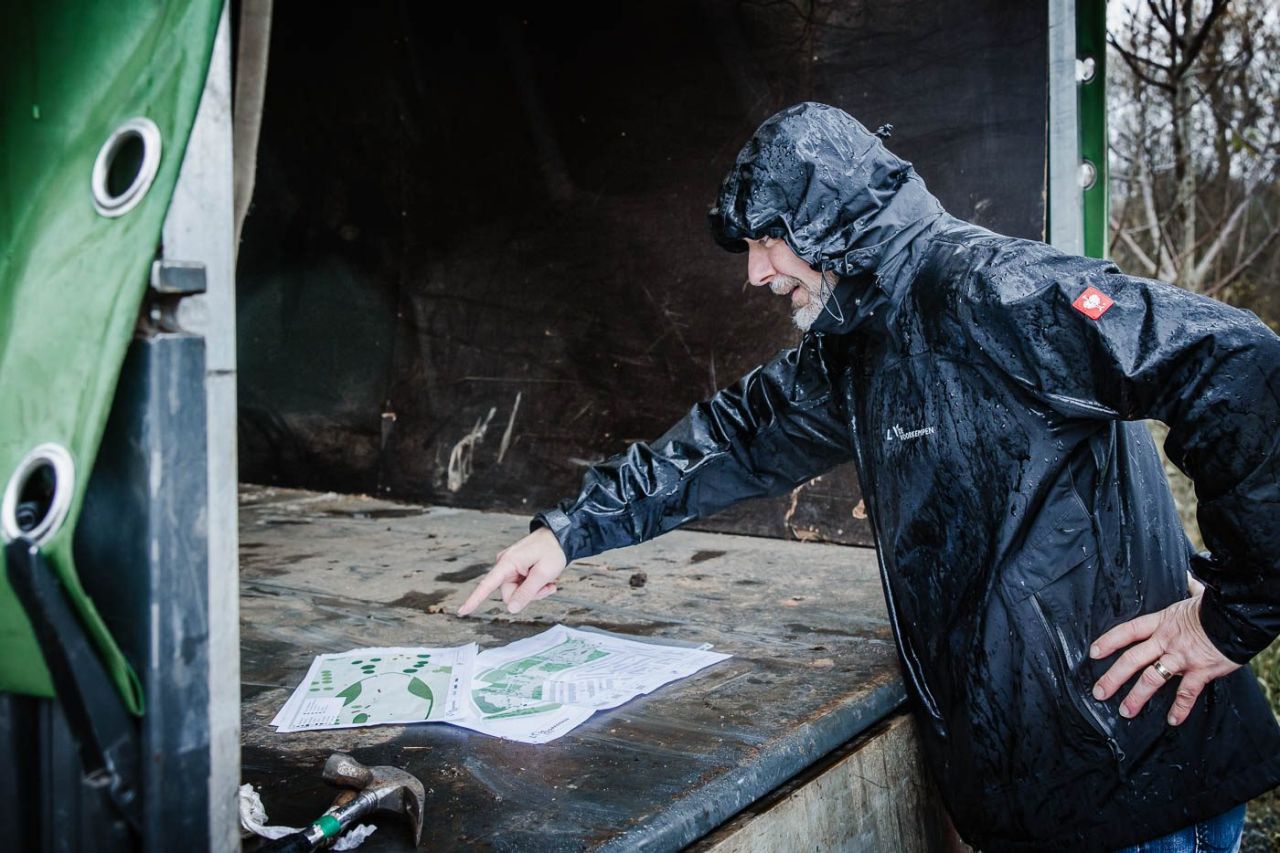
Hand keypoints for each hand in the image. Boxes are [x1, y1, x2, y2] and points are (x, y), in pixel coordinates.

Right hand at [457, 527, 566, 615]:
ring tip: (548, 580)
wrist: (560, 536)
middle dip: (529, 595)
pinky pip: (522, 586)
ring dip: (534, 591)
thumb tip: (511, 609)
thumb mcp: (543, 573)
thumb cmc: (552, 550)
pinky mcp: (517, 569)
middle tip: (546, 585)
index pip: (486, 585)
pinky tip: (545, 579)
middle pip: (510, 594)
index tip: (462, 611)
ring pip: (518, 592)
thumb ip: (527, 592)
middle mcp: (505, 564)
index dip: (474, 600)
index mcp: (507, 563)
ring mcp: (511, 567)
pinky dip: (534, 586)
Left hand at [1089, 575, 1239, 725]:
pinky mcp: (1201, 671)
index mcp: (1162, 622)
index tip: (1093, 652)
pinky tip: (1172, 720)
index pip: (1128, 631)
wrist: (1239, 617)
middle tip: (1099, 692)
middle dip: (1113, 677)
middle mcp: (1166, 641)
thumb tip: (1189, 577)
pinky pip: (1187, 693)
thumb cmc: (1217, 607)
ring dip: (1137, 697)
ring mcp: (1182, 657)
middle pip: (1132, 659)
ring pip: (1152, 678)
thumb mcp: (1197, 596)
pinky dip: (1180, 708)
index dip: (1109, 641)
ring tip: (1125, 711)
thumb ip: (1190, 589)